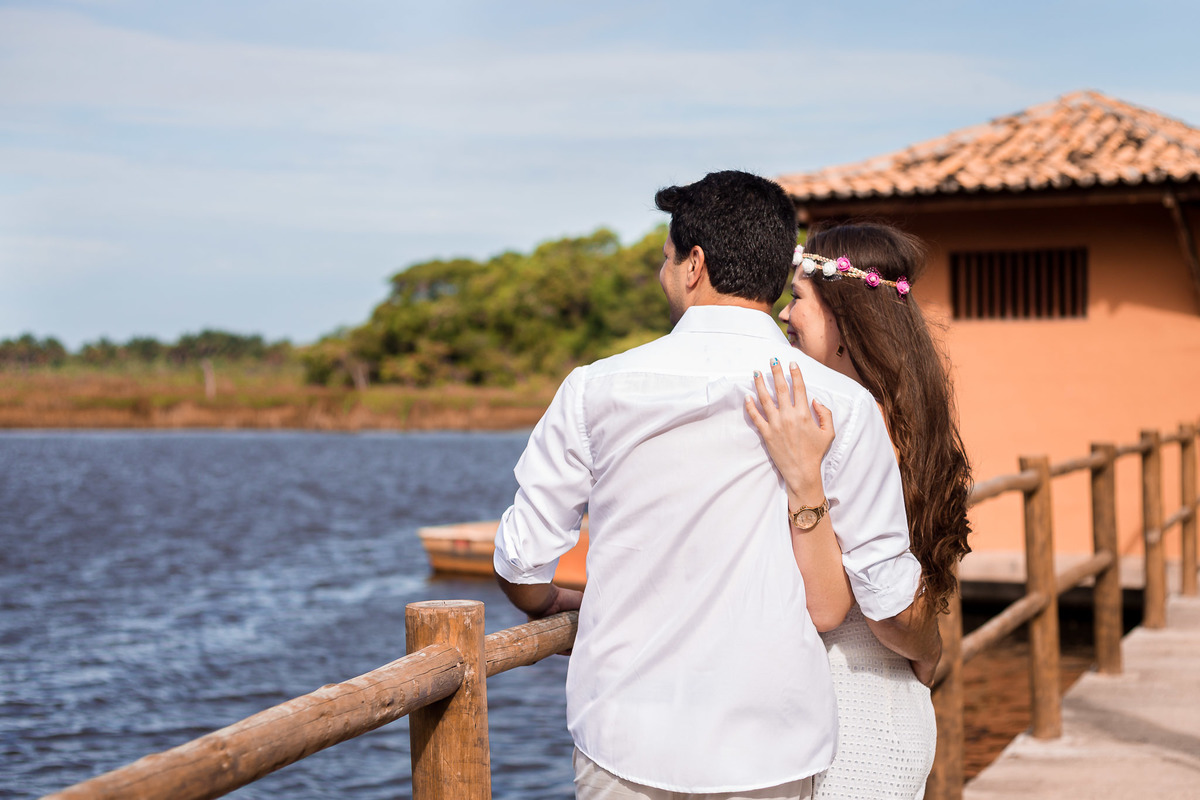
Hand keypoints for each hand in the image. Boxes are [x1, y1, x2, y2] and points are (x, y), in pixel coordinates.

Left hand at [745, 359, 834, 498]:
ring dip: (760, 384)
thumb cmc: (815, 453)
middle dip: (776, 372)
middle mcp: (788, 416)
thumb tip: (815, 399)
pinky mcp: (766, 433)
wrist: (802, 472)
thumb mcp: (828, 433)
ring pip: (765, 399)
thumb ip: (825, 413)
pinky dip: (750, 406)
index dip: (795, 374)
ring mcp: (775, 424)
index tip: (792, 363)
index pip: (799, 388)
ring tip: (756, 372)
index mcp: (804, 414)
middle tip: (772, 360)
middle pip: (780, 388)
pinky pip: (755, 417)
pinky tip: (747, 396)